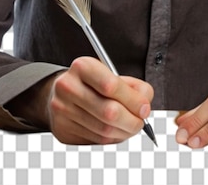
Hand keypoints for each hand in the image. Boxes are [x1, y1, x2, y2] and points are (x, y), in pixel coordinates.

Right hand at [10, 56, 153, 144]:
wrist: (62, 91)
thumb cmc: (92, 82)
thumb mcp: (111, 73)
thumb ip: (133, 86)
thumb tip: (144, 105)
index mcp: (82, 67)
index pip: (111, 85)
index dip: (133, 100)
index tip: (145, 107)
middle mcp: (68, 87)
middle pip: (108, 112)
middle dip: (132, 121)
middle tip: (141, 121)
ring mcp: (62, 110)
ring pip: (103, 131)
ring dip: (124, 132)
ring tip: (130, 126)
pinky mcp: (62, 130)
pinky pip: (95, 141)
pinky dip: (111, 139)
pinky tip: (115, 131)